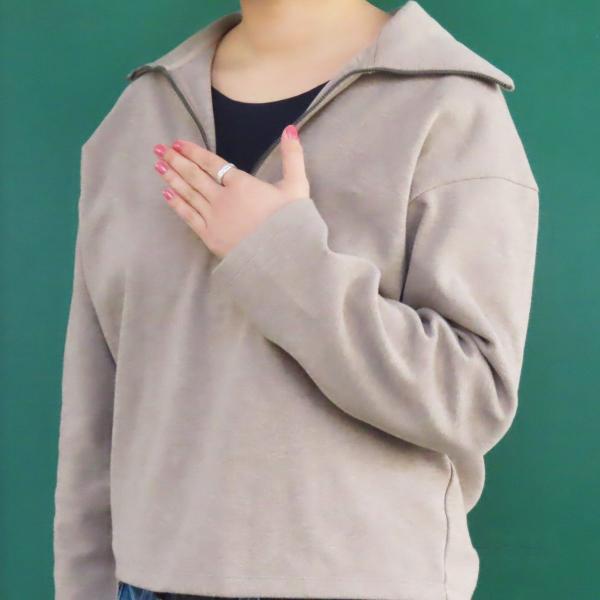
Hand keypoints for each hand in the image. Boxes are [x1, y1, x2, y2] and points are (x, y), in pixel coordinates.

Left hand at [152, 125, 309, 258]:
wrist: (285, 257)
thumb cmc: (293, 223)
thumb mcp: (297, 187)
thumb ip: (292, 157)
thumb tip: (289, 129)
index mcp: (242, 184)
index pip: (212, 163)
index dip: (194, 152)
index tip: (179, 143)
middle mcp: (223, 198)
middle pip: (195, 176)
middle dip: (176, 161)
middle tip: (160, 149)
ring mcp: (215, 218)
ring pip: (189, 194)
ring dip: (172, 179)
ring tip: (158, 166)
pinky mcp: (211, 237)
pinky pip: (189, 217)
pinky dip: (177, 205)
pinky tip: (166, 194)